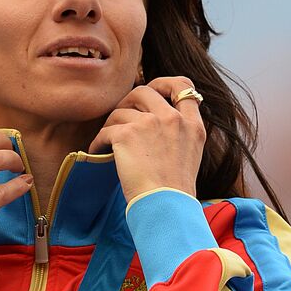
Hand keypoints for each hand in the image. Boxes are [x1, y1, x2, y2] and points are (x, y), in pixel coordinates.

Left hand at [87, 76, 205, 201]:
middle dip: (129, 100)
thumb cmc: (174, 191)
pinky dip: (98, 141)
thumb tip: (156, 121)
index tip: (154, 91)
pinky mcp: (127, 134)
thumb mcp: (191, 155)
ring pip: (120, 110)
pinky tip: (98, 151)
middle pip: (144, 90)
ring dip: (112, 124)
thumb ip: (180, 134)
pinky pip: (105, 130)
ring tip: (108, 140)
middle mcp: (173, 119)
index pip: (184, 87)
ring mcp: (150, 124)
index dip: (166, 84)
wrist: (166, 206)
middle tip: (121, 117)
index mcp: (192, 125)